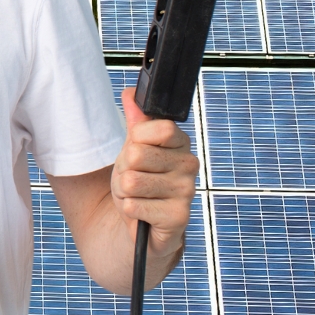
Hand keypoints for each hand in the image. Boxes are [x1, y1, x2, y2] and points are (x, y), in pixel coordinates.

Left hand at [111, 86, 197, 251]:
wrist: (142, 221)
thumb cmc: (140, 179)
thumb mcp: (133, 148)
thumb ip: (135, 122)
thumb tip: (130, 94)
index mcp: (180, 142)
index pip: (158, 127)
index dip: (136, 139)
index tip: (137, 149)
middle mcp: (189, 165)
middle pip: (137, 154)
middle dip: (125, 169)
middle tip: (135, 177)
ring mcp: (187, 192)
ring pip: (131, 182)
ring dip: (125, 192)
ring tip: (138, 196)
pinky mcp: (178, 218)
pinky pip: (133, 206)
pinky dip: (130, 210)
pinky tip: (142, 212)